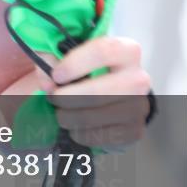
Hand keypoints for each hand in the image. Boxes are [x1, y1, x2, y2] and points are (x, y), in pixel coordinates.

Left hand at [35, 36, 151, 150]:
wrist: (115, 91)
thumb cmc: (89, 67)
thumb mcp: (70, 51)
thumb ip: (51, 56)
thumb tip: (47, 81)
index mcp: (125, 50)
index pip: (102, 51)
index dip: (75, 64)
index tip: (56, 74)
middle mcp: (138, 77)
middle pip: (100, 91)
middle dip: (69, 97)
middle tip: (53, 97)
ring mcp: (139, 106)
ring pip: (99, 116)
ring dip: (71, 117)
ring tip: (60, 113)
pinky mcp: (135, 130)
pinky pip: (103, 137)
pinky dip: (82, 134)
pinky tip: (75, 127)